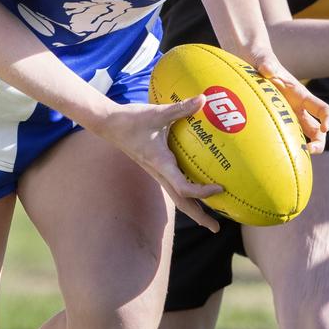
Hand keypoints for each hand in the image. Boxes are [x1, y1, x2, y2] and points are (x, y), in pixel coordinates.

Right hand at [101, 95, 222, 232]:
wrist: (110, 124)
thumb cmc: (132, 119)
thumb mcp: (158, 113)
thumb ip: (181, 108)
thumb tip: (204, 99)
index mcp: (161, 164)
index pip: (183, 187)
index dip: (201, 192)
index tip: (219, 188)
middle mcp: (160, 173)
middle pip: (182, 203)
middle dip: (199, 217)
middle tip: (216, 229)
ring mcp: (157, 173)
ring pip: (177, 197)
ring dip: (194, 209)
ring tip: (212, 218)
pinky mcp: (156, 168)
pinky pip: (174, 185)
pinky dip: (188, 193)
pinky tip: (199, 188)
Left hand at [252, 52, 328, 153]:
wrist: (248, 60)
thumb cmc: (259, 58)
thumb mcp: (262, 59)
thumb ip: (266, 63)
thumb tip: (268, 70)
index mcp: (300, 95)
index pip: (322, 108)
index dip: (327, 119)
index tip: (325, 128)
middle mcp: (296, 107)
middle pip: (317, 129)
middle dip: (319, 142)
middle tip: (310, 151)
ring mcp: (286, 115)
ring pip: (302, 137)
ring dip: (303, 149)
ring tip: (294, 160)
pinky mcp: (274, 120)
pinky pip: (284, 136)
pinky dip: (285, 148)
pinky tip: (276, 158)